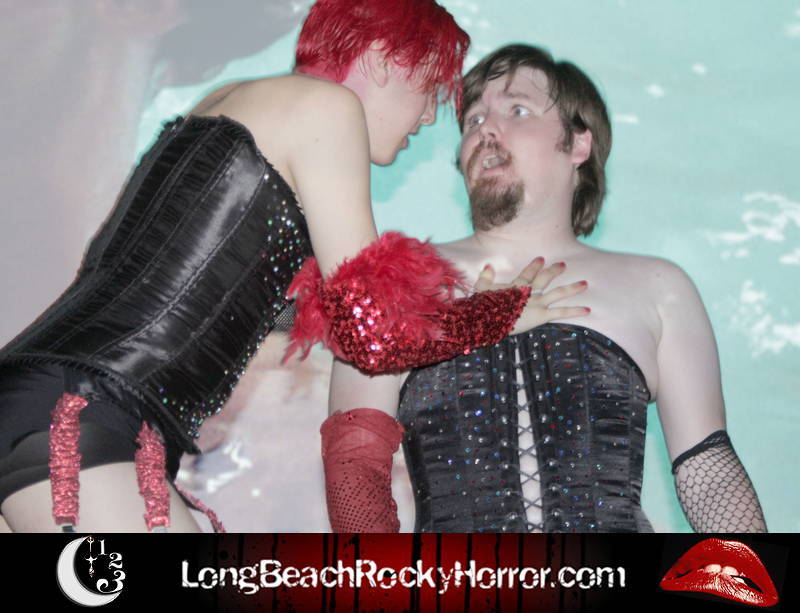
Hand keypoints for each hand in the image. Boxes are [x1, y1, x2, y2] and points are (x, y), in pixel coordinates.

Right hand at [475, 258, 589, 334]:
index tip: (541, 259)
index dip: (535, 266)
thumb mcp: (481, 289)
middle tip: (563, 265)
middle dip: (555, 271)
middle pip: (545, 279)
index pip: (528, 274)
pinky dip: (575, 311)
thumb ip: (486, 277)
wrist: (488, 318)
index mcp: (516, 286)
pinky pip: (561, 312)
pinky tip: (587, 309)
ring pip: (559, 293)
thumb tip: (488, 265)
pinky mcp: (542, 315)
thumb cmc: (483, 305)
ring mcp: (537, 303)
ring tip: (585, 284)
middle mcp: (530, 292)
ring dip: (573, 288)